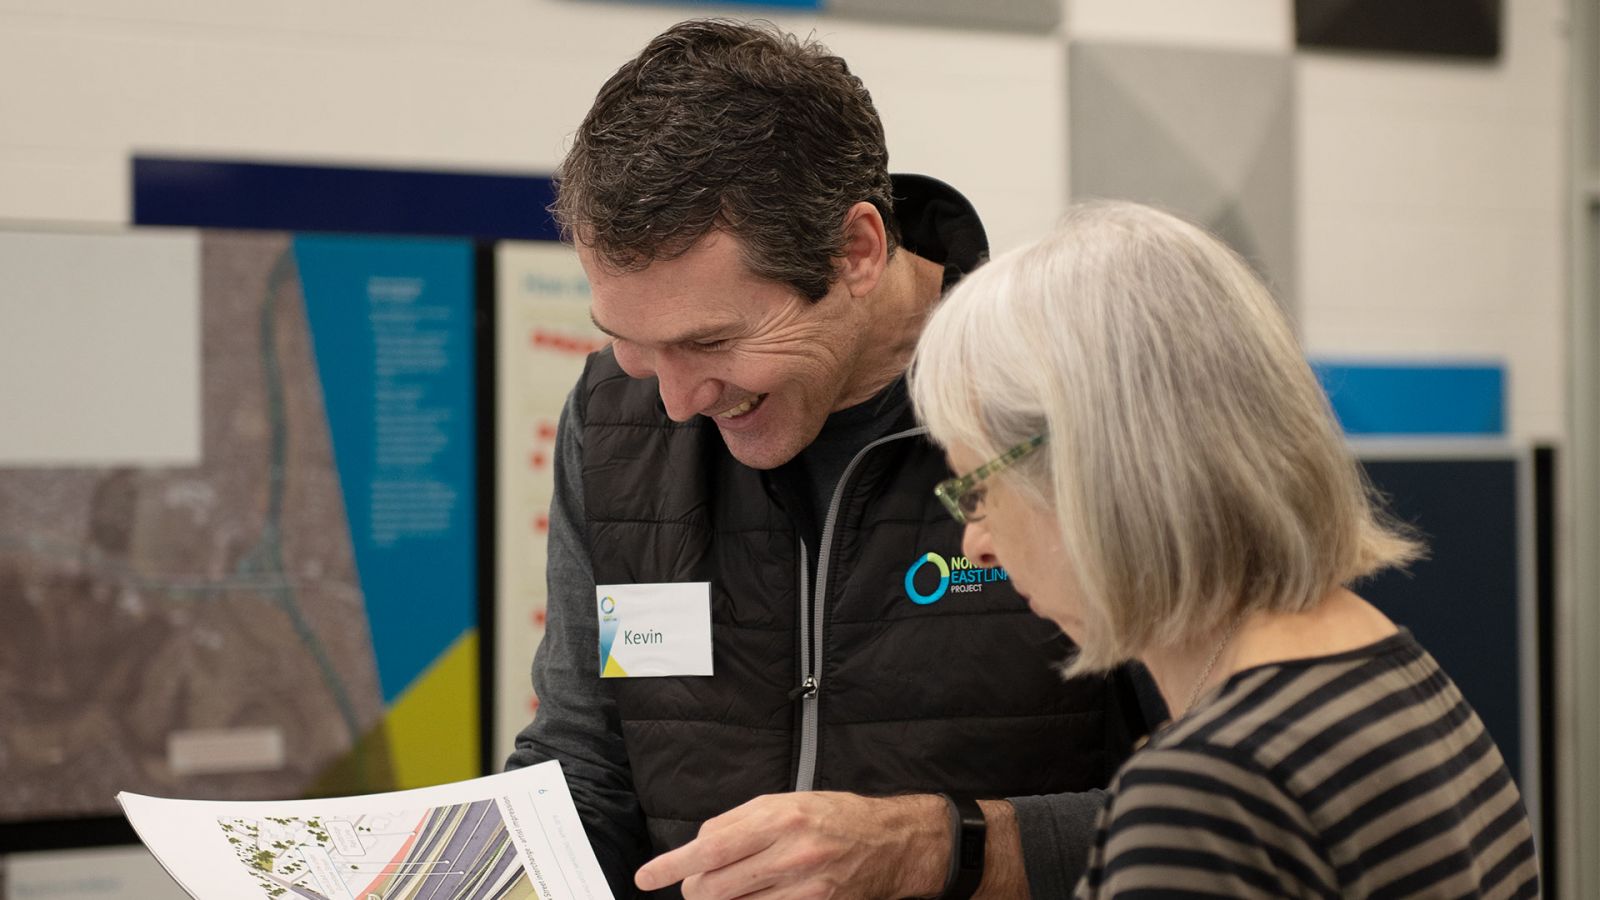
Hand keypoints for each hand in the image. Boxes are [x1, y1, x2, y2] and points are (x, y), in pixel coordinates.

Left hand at [634, 791, 948, 898]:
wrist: (891, 843)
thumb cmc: (834, 817)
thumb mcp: (785, 802)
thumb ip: (738, 822)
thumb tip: (698, 846)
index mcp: (780, 818)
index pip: (710, 848)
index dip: (672, 866)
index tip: (646, 877)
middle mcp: (791, 854)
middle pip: (715, 887)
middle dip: (695, 887)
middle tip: (700, 880)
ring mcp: (805, 889)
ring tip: (731, 887)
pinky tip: (753, 896)